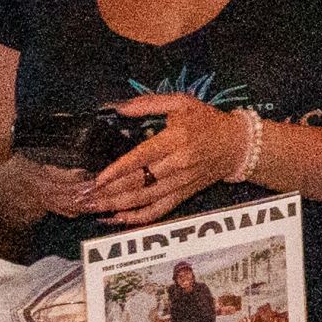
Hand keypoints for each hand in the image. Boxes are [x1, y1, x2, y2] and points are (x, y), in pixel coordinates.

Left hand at [83, 96, 242, 223]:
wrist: (238, 145)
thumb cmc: (208, 121)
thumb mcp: (182, 102)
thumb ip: (149, 103)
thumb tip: (117, 108)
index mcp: (176, 140)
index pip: (143, 157)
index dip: (119, 170)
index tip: (98, 179)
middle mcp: (178, 164)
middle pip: (139, 182)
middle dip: (108, 192)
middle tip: (83, 197)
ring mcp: (180, 183)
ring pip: (144, 199)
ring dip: (116, 206)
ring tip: (92, 208)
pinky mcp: (183, 195)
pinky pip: (158, 211)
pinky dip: (137, 218)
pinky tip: (116, 218)